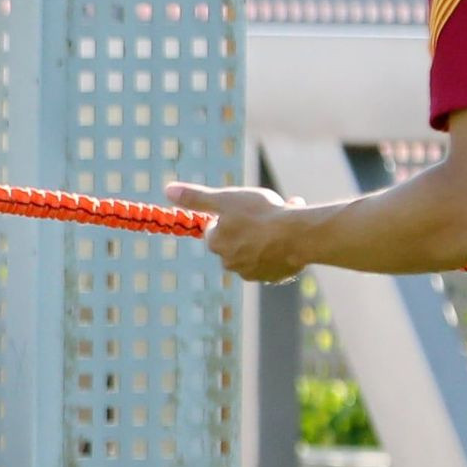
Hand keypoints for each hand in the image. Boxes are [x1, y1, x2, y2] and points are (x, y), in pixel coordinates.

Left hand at [166, 182, 307, 282]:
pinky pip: (276, 259)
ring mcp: (253, 272)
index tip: (246, 208)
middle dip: (251, 226)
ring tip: (286, 218)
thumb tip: (168, 190)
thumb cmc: (260, 214)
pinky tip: (295, 234)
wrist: (298, 236)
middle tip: (270, 210)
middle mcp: (231, 262)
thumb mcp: (225, 199)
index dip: (230, 215)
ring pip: (258, 249)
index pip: (216, 229)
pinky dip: (282, 247)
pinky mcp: (275, 277)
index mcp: (217, 243)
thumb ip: (196, 197)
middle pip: (238, 239)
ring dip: (269, 235)